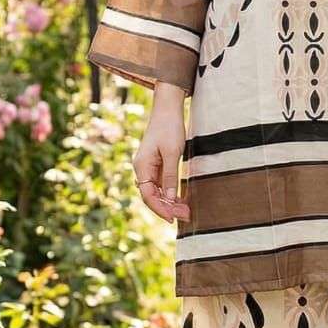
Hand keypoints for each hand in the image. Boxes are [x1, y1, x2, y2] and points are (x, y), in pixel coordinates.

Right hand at [133, 83, 190, 222]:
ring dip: (170, 202)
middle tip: (185, 216)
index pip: (148, 195)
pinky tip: (181, 199)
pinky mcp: (156, 164)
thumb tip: (170, 198)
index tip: (172, 218)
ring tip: (185, 211)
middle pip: (152, 196)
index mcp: (142, 166)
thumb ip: (170, 175)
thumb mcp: (172, 152)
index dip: (160, 209)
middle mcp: (142, 168)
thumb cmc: (170, 127)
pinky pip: (161, 184)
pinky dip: (170, 193)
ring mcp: (149, 167)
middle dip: (167, 208)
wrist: (168, 109)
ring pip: (157, 191)